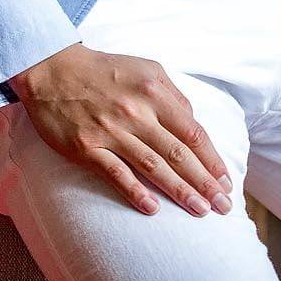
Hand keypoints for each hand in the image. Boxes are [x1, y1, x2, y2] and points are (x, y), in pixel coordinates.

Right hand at [9, 42, 234, 218]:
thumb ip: (172, 95)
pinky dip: (135, 192)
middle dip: (204, 182)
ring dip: (179, 191)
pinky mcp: (87, 147)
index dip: (211, 159)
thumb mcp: (146, 69)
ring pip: (153, 167)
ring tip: (200, 211)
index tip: (226, 180)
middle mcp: (136, 112)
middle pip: (178, 153)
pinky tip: (153, 209)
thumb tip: (193, 124)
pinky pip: (116, 174)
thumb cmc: (106, 70)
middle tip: (223, 206)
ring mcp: (111, 131)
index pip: (192, 131)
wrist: (54, 70)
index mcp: (154, 91)